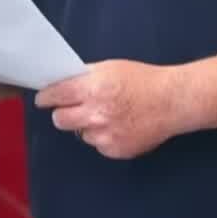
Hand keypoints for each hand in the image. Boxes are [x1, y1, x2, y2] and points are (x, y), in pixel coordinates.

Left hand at [34, 60, 189, 159]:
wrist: (173, 102)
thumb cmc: (144, 81)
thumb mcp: (111, 68)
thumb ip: (84, 77)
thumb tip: (61, 84)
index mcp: (92, 89)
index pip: (55, 96)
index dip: (46, 97)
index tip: (44, 99)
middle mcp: (95, 114)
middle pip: (59, 120)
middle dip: (64, 113)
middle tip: (74, 108)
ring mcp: (105, 135)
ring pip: (81, 134)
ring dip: (88, 126)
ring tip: (109, 115)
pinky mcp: (115, 150)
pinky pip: (98, 145)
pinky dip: (105, 137)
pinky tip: (121, 125)